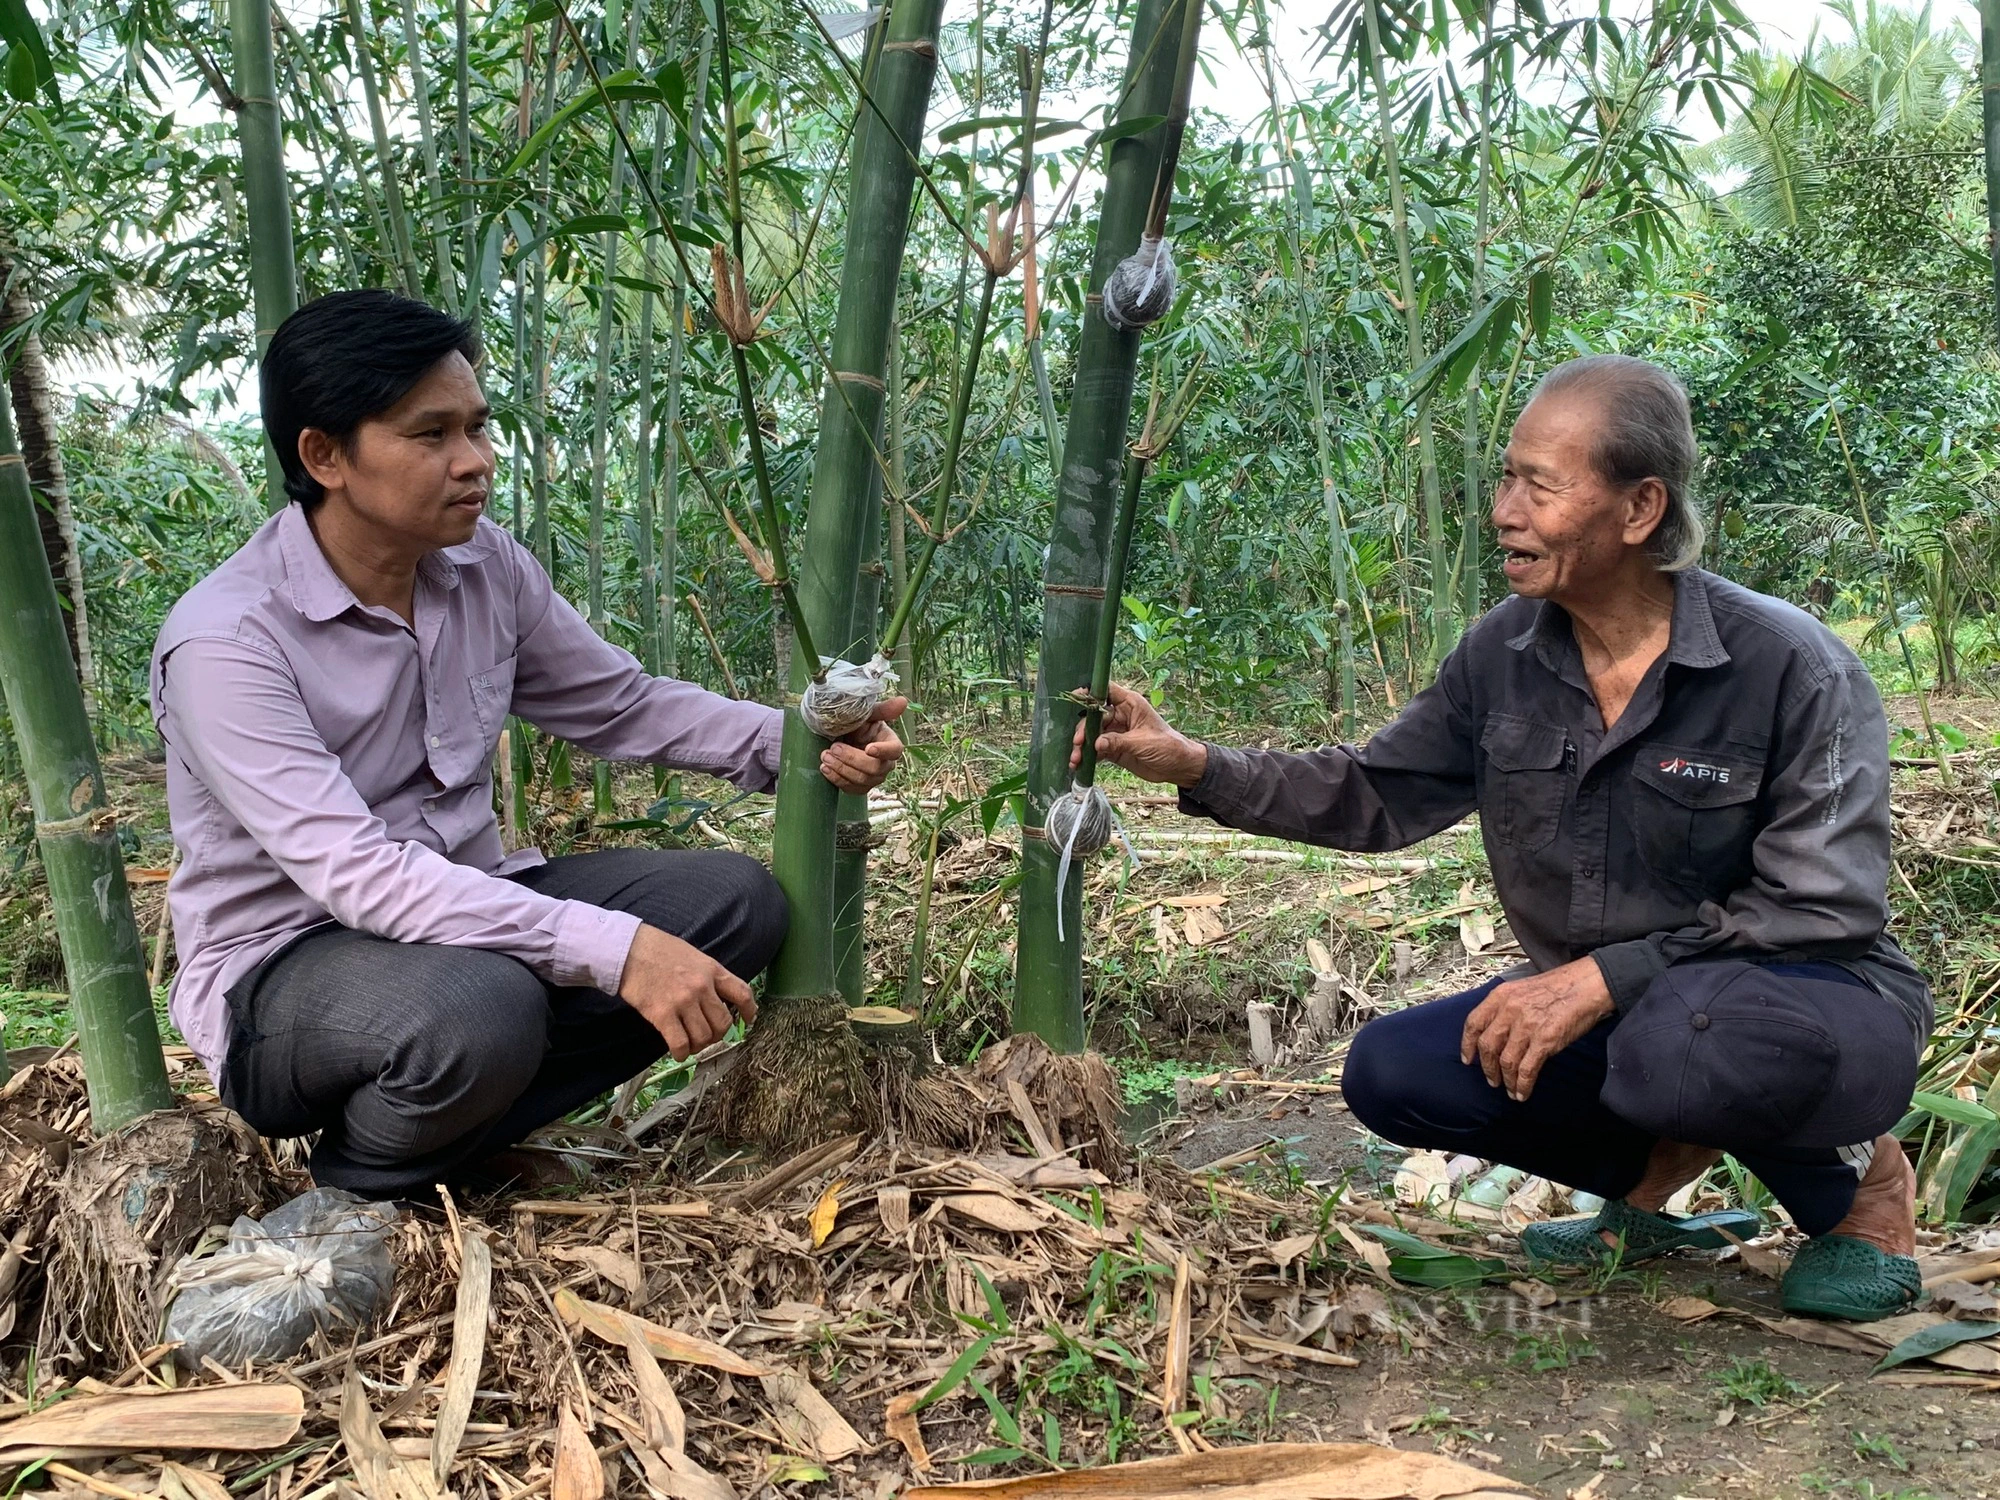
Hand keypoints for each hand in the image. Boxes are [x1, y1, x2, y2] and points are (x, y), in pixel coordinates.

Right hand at [618, 923, 758, 1059]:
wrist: (628, 949)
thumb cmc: (658, 950)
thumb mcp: (693, 955)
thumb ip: (707, 975)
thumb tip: (717, 998)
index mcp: (712, 970)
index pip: (742, 993)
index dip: (750, 1011)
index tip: (748, 1020)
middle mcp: (702, 987)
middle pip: (723, 1023)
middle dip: (717, 1035)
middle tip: (706, 1035)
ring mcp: (683, 1001)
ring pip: (704, 1037)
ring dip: (698, 1045)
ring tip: (690, 1043)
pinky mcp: (662, 1014)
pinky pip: (680, 1043)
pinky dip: (681, 1053)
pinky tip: (677, 1051)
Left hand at [819, 696, 906, 794]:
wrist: (844, 738)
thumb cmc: (859, 725)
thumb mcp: (869, 714)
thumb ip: (884, 709)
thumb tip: (903, 701)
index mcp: (892, 745)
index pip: (894, 751)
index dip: (883, 751)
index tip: (868, 748)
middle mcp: (886, 765)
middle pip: (874, 769)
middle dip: (852, 759)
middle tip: (834, 747)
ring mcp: (874, 779)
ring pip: (861, 780)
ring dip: (841, 769)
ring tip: (825, 756)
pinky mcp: (860, 788)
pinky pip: (851, 789)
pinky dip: (836, 779)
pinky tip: (825, 769)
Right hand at [1069, 682, 1206, 787]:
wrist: (1179, 767)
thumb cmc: (1168, 747)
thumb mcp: (1143, 742)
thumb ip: (1118, 742)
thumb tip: (1096, 744)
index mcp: (1130, 705)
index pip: (1107, 691)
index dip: (1090, 692)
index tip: (1074, 698)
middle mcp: (1120, 716)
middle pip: (1094, 717)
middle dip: (1083, 730)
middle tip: (1078, 743)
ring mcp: (1116, 733)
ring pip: (1092, 735)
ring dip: (1082, 746)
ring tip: (1076, 759)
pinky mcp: (1114, 749)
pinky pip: (1096, 750)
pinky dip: (1087, 756)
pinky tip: (1080, 764)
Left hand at [1460, 957, 1614, 1101]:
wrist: (1587, 985)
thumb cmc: (1558, 987)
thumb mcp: (1522, 989)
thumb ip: (1505, 1008)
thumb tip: (1495, 1033)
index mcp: (1501, 996)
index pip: (1473, 1023)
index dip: (1467, 1045)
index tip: (1467, 1060)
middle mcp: (1510, 1010)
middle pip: (1487, 1046)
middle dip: (1487, 1068)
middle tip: (1491, 1080)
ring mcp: (1527, 1026)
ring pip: (1506, 1061)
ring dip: (1506, 1080)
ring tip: (1509, 1090)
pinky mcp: (1545, 1041)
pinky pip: (1527, 1069)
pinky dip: (1522, 1085)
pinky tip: (1522, 1093)